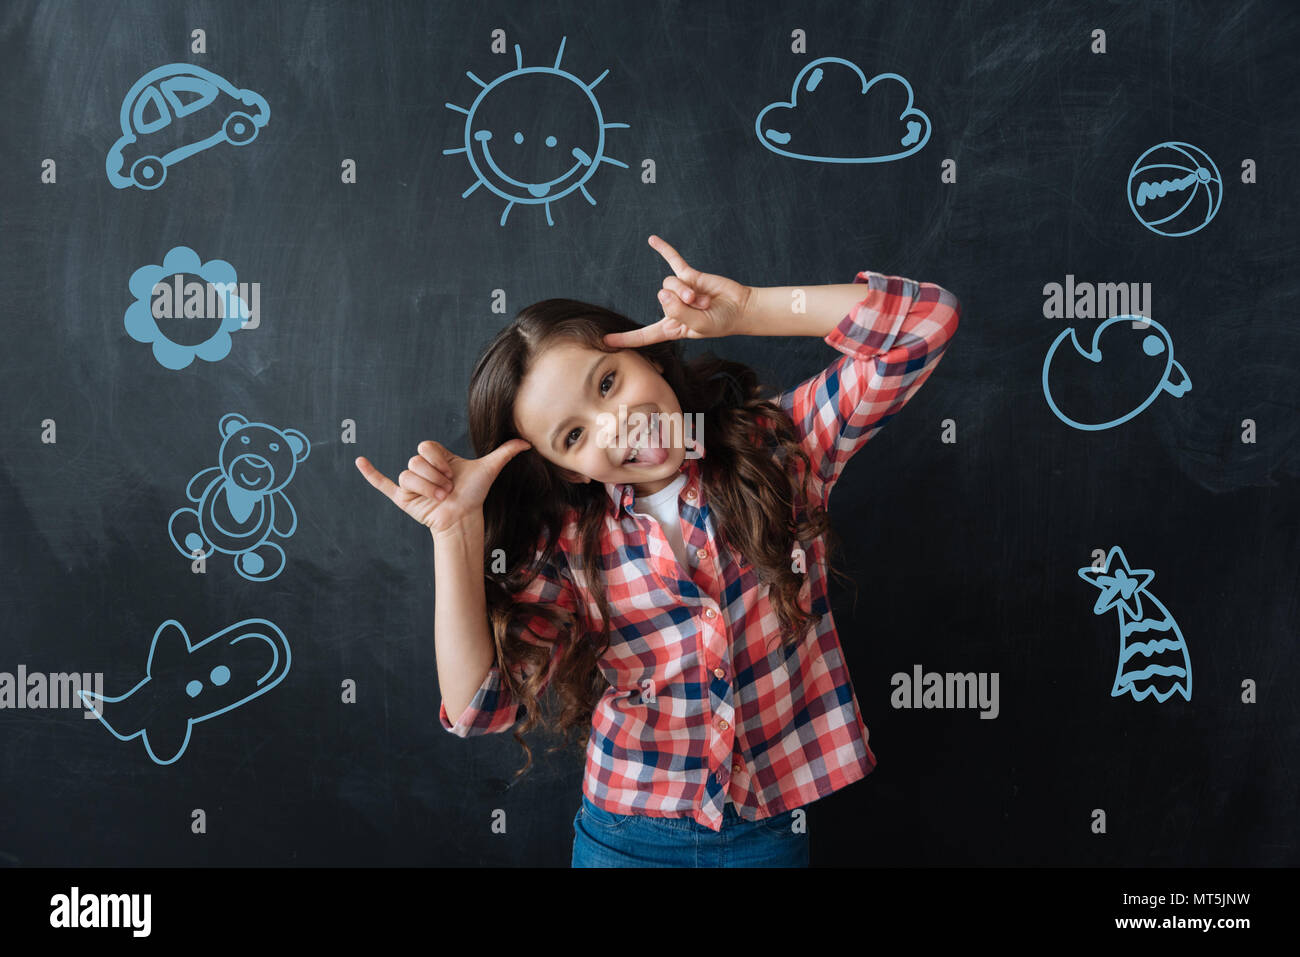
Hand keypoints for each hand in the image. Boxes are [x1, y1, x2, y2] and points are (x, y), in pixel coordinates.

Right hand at [355, 438, 530, 536]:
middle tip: (447, 490)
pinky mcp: (402, 496)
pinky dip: (371, 474)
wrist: (463, 518)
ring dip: (426, 488)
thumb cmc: (474, 493)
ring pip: (407, 474)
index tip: (452, 473)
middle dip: (434, 477)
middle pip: (416, 461)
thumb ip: (505, 453)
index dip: (439, 460)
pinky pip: (382, 483)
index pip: (426, 446)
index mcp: (435, 457)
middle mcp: (420, 467)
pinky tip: (360, 462)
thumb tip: (527, 442)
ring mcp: (410, 482)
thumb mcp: (489, 469)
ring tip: (439, 498)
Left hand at [603, 235, 752, 347]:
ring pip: (669, 283)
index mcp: (672, 328)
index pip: (645, 335)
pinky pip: (673, 260)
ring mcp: (679, 291)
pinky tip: (652, 239)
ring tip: (704, 299)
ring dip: (687, 291)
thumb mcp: (699, 325)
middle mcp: (672, 308)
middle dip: (683, 303)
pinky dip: (664, 250)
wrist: (740, 307)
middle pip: (662, 300)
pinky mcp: (689, 276)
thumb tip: (661, 292)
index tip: (605, 341)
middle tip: (703, 308)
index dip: (626, 338)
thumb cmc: (721, 322)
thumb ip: (679, 312)